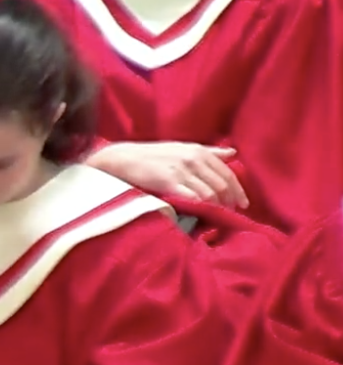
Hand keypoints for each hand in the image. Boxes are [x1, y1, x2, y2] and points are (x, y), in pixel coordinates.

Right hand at [86, 142, 247, 208]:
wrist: (122, 159)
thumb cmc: (152, 155)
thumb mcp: (182, 147)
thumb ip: (209, 151)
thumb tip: (233, 153)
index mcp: (199, 151)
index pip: (227, 173)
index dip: (238, 190)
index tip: (242, 204)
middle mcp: (194, 159)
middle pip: (222, 184)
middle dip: (230, 201)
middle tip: (231, 214)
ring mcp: (182, 170)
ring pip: (210, 193)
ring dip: (217, 207)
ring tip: (217, 216)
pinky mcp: (169, 182)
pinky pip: (193, 197)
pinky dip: (202, 207)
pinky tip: (203, 214)